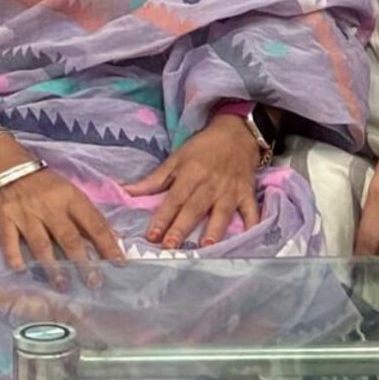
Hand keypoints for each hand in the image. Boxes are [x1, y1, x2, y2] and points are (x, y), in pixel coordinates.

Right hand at [0, 167, 123, 283]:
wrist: (5, 165)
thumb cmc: (44, 185)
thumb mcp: (69, 194)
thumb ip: (88, 217)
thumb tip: (114, 238)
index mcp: (70, 197)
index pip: (93, 222)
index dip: (107, 243)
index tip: (118, 263)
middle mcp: (49, 205)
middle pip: (69, 237)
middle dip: (83, 262)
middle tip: (93, 282)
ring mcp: (25, 212)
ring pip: (41, 243)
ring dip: (52, 266)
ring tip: (62, 285)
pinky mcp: (3, 218)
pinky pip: (9, 241)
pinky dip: (14, 257)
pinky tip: (21, 271)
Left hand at [124, 115, 260, 248]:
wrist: (236, 132)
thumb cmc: (202, 148)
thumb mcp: (176, 159)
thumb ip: (153, 180)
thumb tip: (127, 192)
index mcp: (190, 173)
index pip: (174, 198)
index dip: (162, 217)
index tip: (152, 235)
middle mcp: (210, 183)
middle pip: (194, 207)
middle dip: (182, 227)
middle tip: (171, 246)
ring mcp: (231, 189)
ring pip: (221, 212)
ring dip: (214, 229)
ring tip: (205, 247)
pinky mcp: (247, 193)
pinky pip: (251, 210)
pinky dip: (252, 223)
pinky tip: (249, 238)